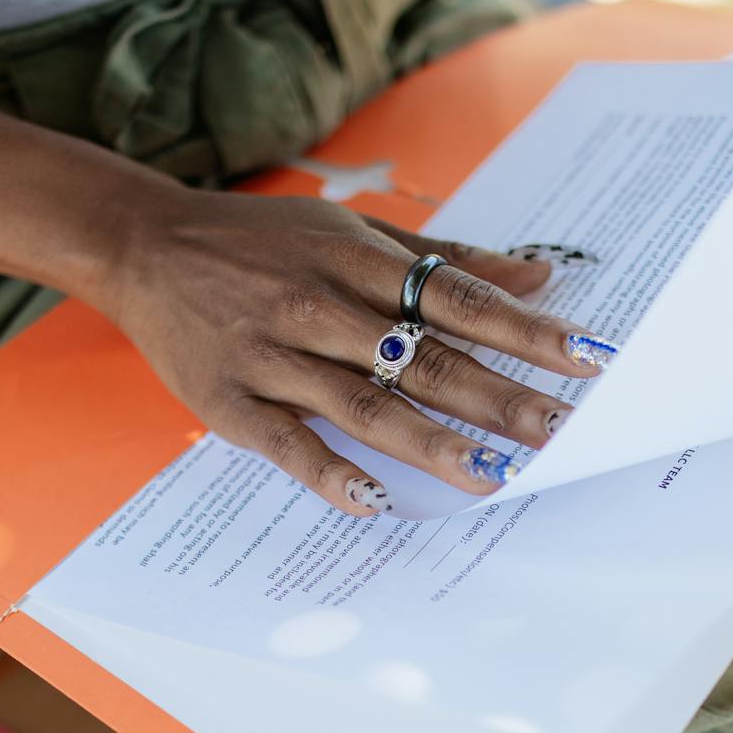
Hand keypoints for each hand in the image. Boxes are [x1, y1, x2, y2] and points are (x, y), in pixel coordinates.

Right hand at [100, 184, 607, 516]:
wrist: (144, 245)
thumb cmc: (261, 242)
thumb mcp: (352, 231)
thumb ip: (444, 260)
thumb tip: (538, 274)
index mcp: (356, 260)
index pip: (459, 300)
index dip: (526, 330)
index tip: (587, 358)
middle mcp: (321, 305)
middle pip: (424, 358)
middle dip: (497, 398)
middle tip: (560, 431)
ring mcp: (273, 355)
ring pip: (363, 404)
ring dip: (430, 442)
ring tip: (490, 474)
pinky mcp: (230, 402)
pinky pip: (286, 444)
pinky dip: (329, 472)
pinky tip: (373, 500)